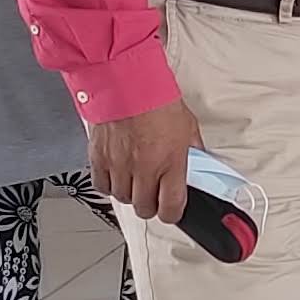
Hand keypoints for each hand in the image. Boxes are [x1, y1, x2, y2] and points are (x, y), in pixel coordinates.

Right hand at [87, 100, 200, 225]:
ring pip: (123, 199)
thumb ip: (193, 150)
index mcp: (170, 162)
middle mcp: (144, 168)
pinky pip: (102, 186)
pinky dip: (109, 185)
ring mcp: (120, 165)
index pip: (171, 206)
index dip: (172, 214)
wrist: (127, 85)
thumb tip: (200, 164)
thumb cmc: (157, 101)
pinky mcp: (99, 158)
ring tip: (136, 181)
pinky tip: (117, 176)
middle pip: (144, 208)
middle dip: (151, 205)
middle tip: (153, 195)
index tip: (172, 211)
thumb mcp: (188, 127)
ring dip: (130, 194)